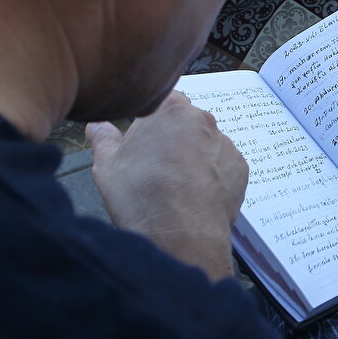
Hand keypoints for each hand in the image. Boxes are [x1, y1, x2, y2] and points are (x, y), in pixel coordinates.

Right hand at [86, 92, 248, 280]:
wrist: (181, 235)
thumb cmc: (142, 197)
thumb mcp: (107, 166)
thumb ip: (103, 139)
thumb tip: (97, 126)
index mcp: (171, 109)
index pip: (163, 102)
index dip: (152, 124)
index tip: (145, 144)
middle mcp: (203, 121)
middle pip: (186, 124)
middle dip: (174, 140)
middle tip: (157, 169)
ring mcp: (226, 144)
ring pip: (206, 145)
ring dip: (195, 158)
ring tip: (178, 188)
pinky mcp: (241, 168)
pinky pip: (223, 166)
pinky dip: (213, 177)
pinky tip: (195, 196)